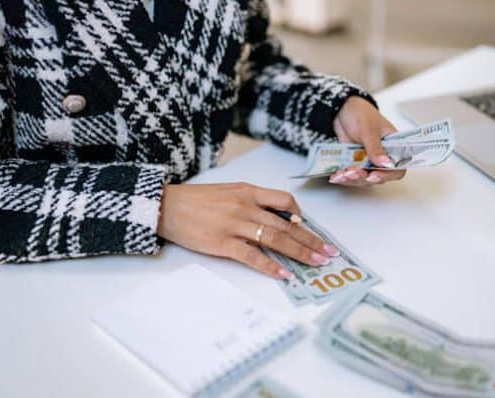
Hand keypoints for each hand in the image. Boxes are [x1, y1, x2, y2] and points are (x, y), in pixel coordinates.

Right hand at [157, 183, 339, 278]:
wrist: (165, 206)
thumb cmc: (195, 200)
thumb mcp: (227, 191)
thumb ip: (251, 201)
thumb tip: (275, 216)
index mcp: (248, 191)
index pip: (284, 200)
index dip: (301, 216)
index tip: (310, 228)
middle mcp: (246, 206)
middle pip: (286, 225)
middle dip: (311, 240)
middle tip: (329, 252)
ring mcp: (235, 225)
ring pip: (276, 240)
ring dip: (300, 253)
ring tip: (316, 263)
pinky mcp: (223, 243)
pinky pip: (253, 257)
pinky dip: (271, 267)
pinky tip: (284, 275)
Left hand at [330, 96, 405, 185]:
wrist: (341, 109)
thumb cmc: (360, 113)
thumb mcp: (368, 129)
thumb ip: (376, 148)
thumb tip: (386, 163)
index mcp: (392, 146)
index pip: (398, 167)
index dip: (388, 175)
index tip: (375, 175)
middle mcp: (382, 156)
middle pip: (379, 177)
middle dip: (365, 178)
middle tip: (353, 172)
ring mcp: (367, 160)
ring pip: (364, 178)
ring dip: (353, 179)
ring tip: (342, 174)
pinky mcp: (355, 162)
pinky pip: (351, 175)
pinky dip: (343, 177)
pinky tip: (336, 176)